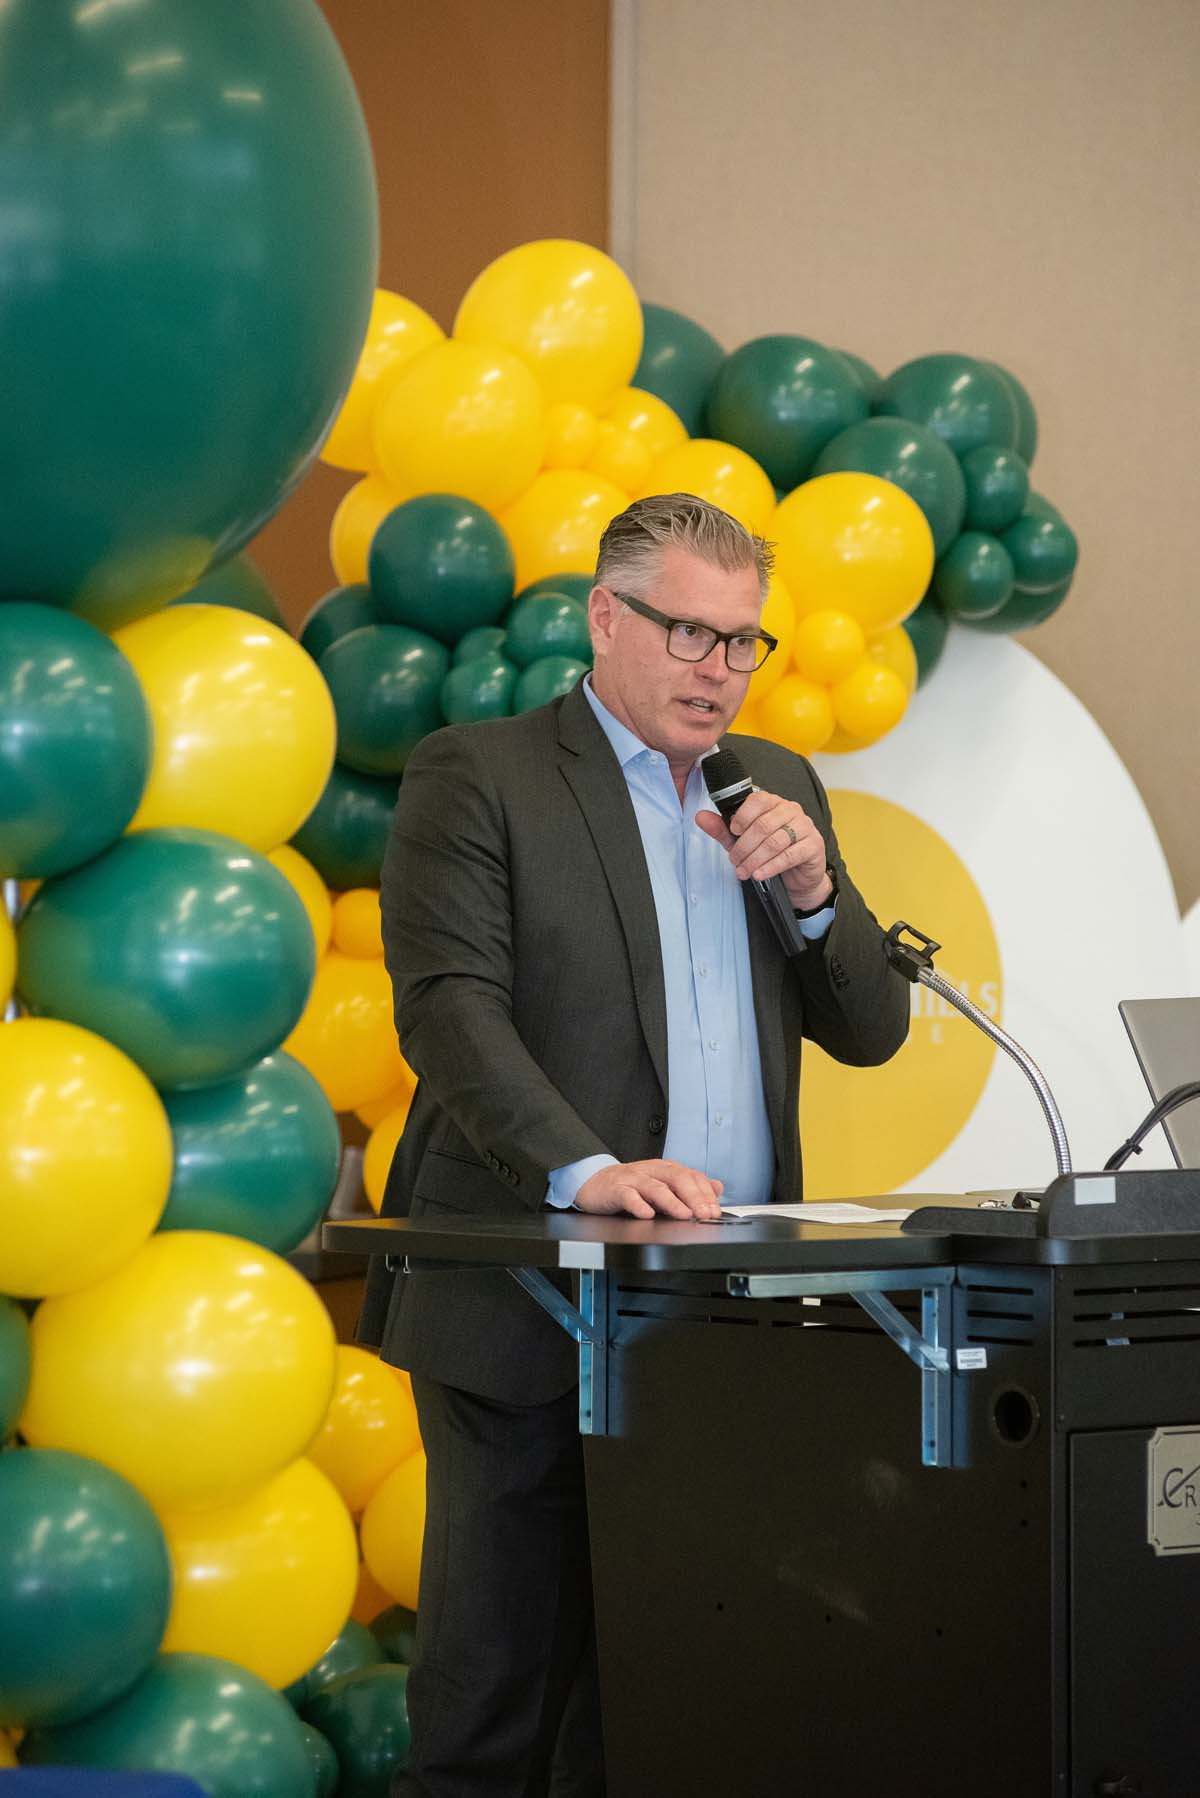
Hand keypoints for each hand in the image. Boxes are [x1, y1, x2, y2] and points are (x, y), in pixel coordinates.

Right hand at [574, 1159, 723, 1220]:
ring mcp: (633, 1179)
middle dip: (693, 1197)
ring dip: (671, 1201)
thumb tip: (718, 1187)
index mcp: (665, 1169)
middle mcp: (651, 1171)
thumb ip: (690, 1186)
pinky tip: (647, 1214)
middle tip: (704, 1214)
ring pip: (655, 1188)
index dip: (705, 1193)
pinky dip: (638, 1205)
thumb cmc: (630, 1186)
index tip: (715, 1210)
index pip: (691, 1176)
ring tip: (684, 1214)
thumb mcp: (663, 1184)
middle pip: (677, 1179)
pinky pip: (628, 1196)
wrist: (594, 1183)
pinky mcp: (615, 1190)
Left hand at [695, 789, 831, 909]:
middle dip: (744, 846)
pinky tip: (759, 874)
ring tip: (744, 871)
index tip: (732, 832)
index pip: (758, 800)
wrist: (798, 878)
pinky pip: (790, 855)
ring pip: (775, 841)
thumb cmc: (771, 854)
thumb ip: (723, 829)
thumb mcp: (743, 841)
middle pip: (764, 824)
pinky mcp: (813, 846)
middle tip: (735, 860)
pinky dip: (771, 866)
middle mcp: (791, 811)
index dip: (742, 816)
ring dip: (755, 859)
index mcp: (774, 803)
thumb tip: (700, 817)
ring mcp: (805, 827)